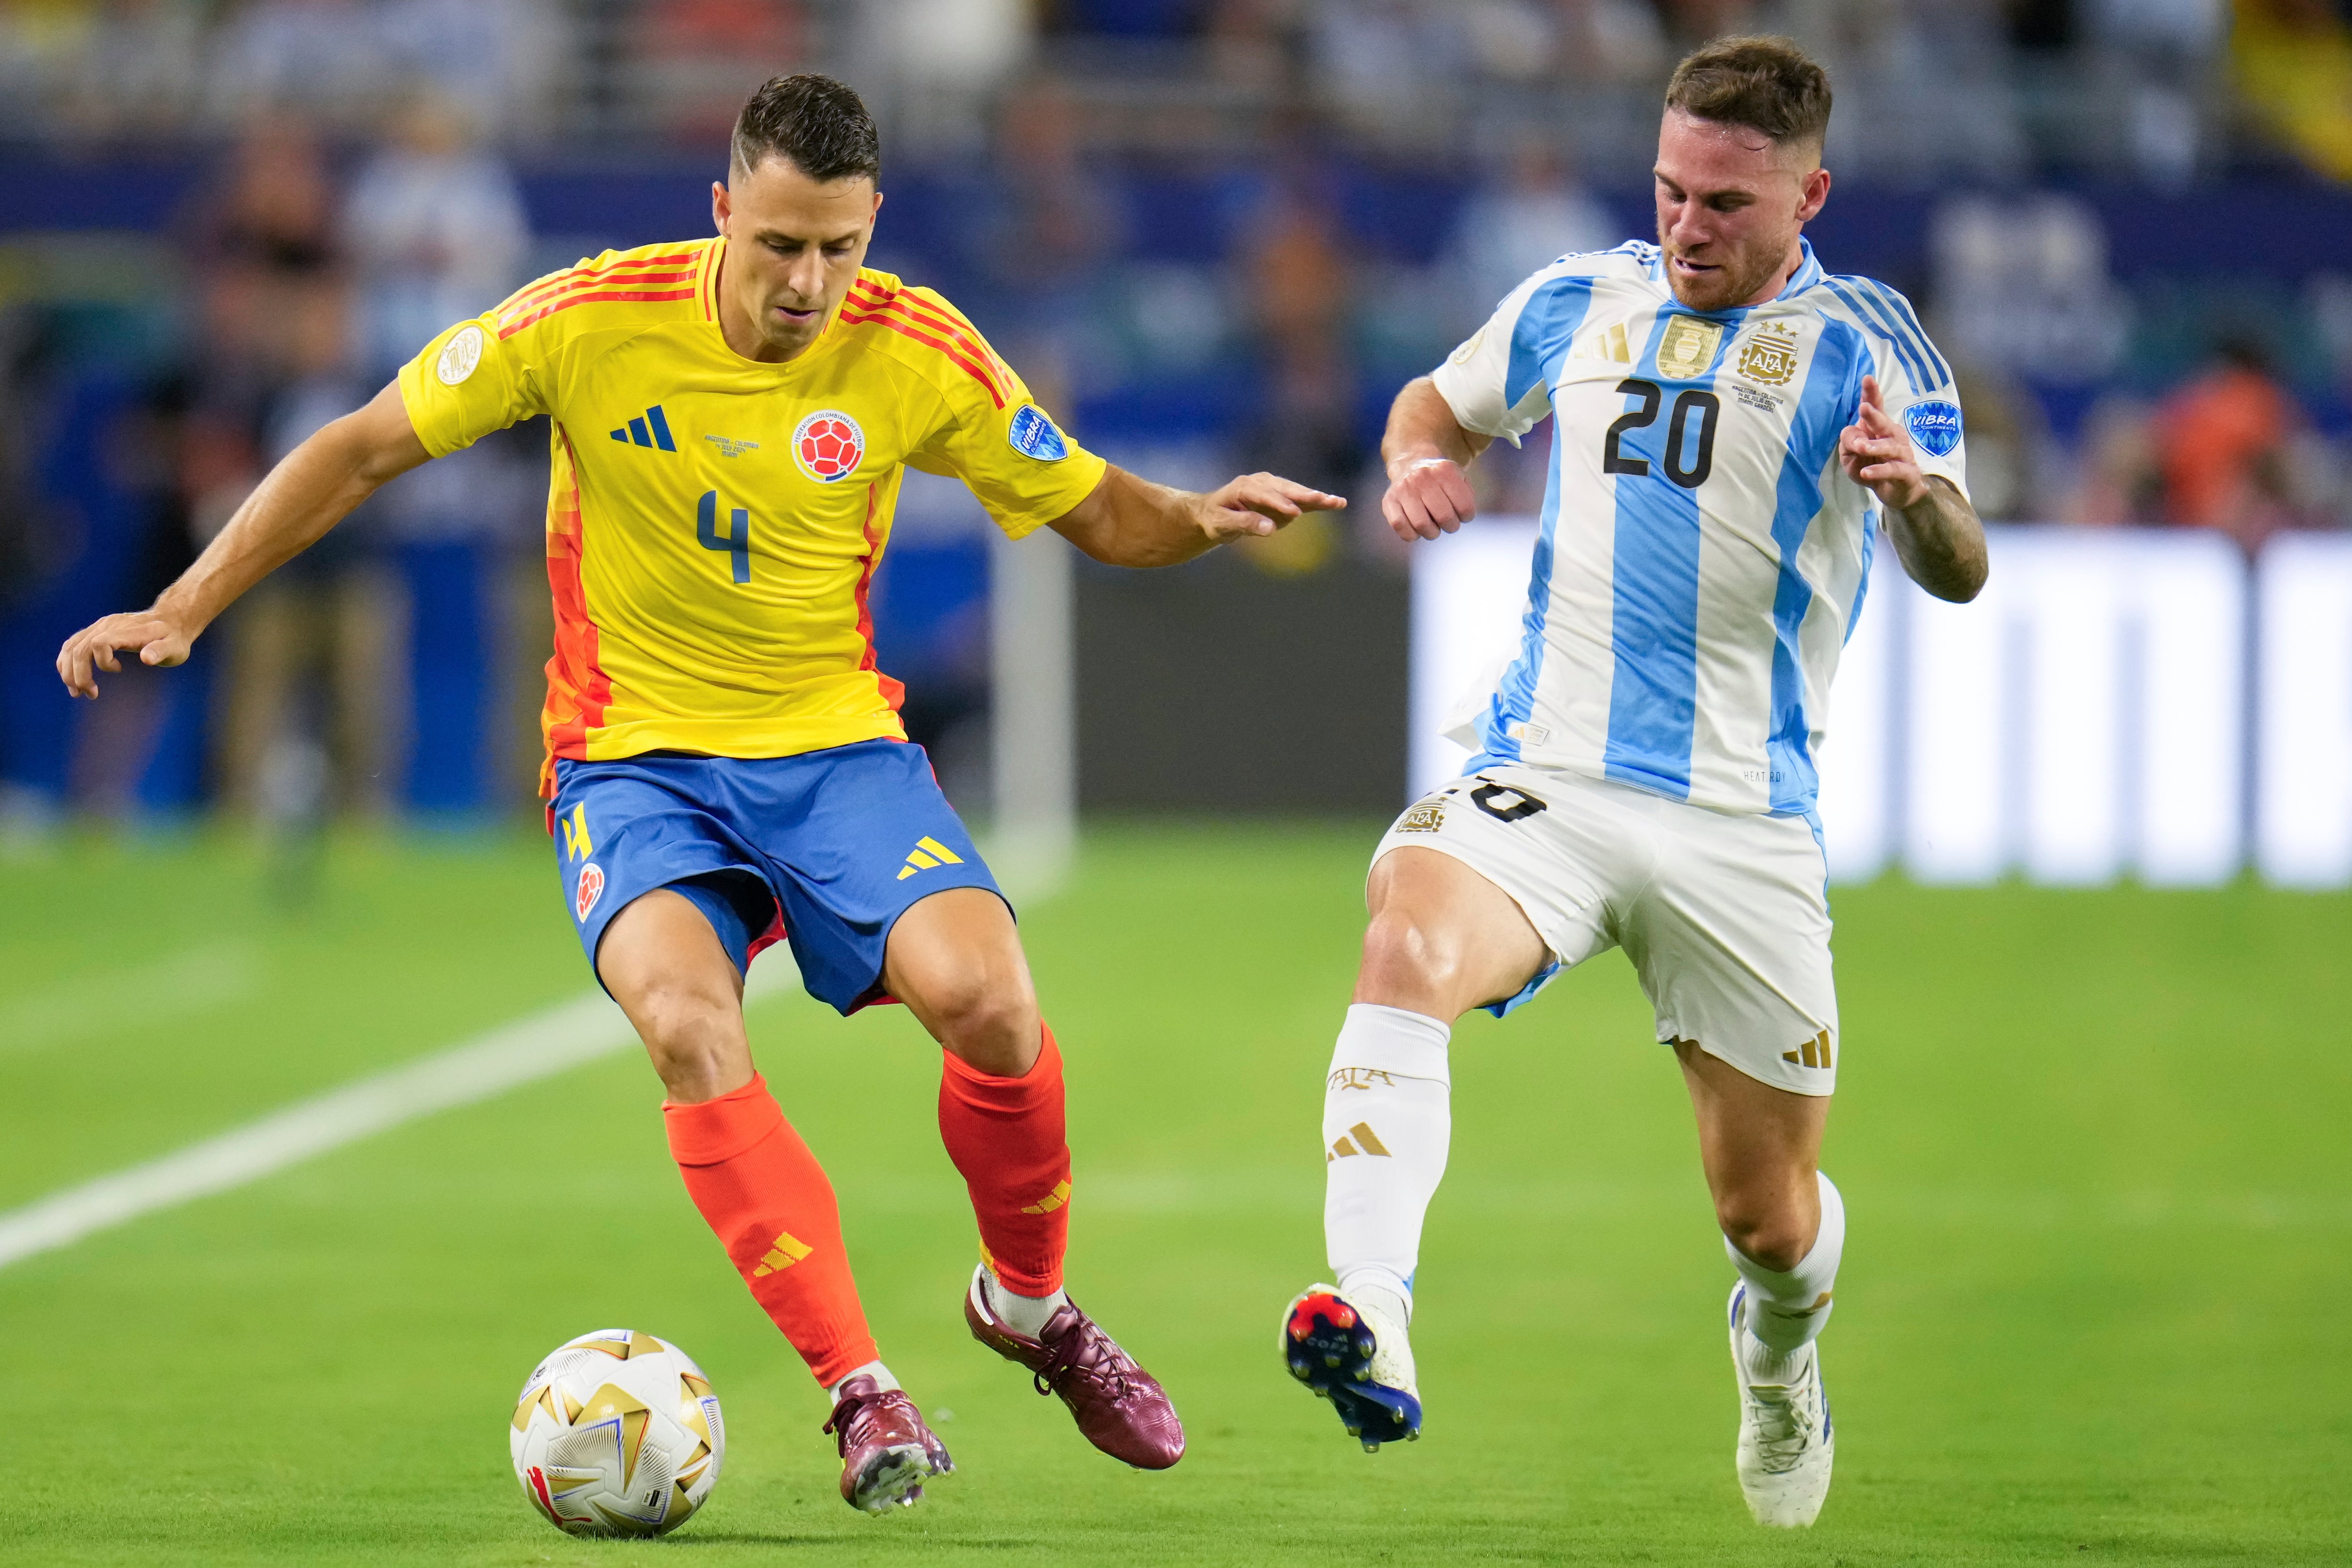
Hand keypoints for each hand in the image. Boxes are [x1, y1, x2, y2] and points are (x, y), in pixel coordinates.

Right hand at [56, 610, 195, 698]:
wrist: (170, 620)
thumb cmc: (173, 637)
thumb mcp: (175, 647)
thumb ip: (161, 651)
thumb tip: (147, 659)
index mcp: (125, 630)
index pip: (100, 643)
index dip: (102, 661)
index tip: (119, 670)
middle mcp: (107, 625)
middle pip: (79, 648)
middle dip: (80, 675)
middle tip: (91, 694)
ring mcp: (99, 626)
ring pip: (71, 647)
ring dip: (68, 671)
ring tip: (77, 693)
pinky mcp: (95, 631)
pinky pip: (72, 645)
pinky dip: (67, 663)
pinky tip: (72, 679)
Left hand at [1195, 472, 1346, 543]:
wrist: (1213, 513)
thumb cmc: (1215, 519)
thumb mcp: (1222, 524)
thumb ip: (1244, 524)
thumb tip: (1269, 528)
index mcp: (1244, 486)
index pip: (1264, 495)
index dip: (1279, 504)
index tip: (1293, 514)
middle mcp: (1262, 483)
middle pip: (1285, 489)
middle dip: (1304, 495)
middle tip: (1322, 501)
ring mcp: (1274, 488)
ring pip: (1296, 492)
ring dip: (1316, 497)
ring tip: (1336, 502)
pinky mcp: (1282, 497)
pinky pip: (1301, 500)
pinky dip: (1317, 502)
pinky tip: (1337, 503)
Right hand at [1381, 453, 1476, 541]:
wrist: (1411, 463)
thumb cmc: (1439, 479)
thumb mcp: (1458, 477)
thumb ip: (1466, 495)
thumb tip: (1463, 516)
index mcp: (1444, 471)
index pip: (1464, 506)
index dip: (1467, 517)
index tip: (1463, 515)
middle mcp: (1422, 477)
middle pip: (1444, 517)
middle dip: (1451, 526)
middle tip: (1449, 524)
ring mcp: (1404, 489)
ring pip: (1421, 525)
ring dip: (1432, 533)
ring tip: (1434, 529)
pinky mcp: (1389, 500)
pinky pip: (1399, 526)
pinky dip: (1411, 535)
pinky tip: (1416, 530)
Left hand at [1837, 375, 1929, 509]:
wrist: (1895, 492)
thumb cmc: (1871, 466)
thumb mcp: (1850, 455)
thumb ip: (1849, 442)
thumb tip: (1854, 437)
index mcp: (1878, 428)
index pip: (1875, 407)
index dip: (1871, 393)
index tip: (1868, 378)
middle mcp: (1892, 436)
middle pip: (1884, 422)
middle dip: (1874, 415)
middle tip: (1863, 409)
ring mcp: (1901, 454)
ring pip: (1889, 446)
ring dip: (1875, 446)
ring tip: (1861, 448)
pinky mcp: (1906, 472)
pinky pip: (1893, 469)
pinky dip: (1879, 471)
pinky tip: (1866, 473)